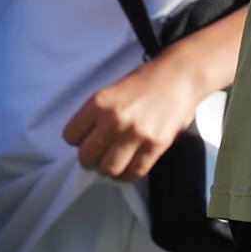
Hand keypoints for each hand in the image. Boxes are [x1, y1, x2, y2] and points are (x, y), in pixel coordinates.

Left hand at [66, 47, 211, 179]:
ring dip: (108, 170)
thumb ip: (97, 115)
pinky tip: (129, 167)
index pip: (70, 136)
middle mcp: (114, 119)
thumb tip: (87, 141)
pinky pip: (134, 172)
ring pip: (109, 169)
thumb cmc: (145, 81)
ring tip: (114, 163)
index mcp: (99, 103)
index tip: (86, 139)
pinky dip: (128, 175)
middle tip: (99, 156)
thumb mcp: (112, 91)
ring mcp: (136, 134)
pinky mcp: (155, 145)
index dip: (77, 140)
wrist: (180, 76)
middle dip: (90, 159)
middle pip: (86, 157)